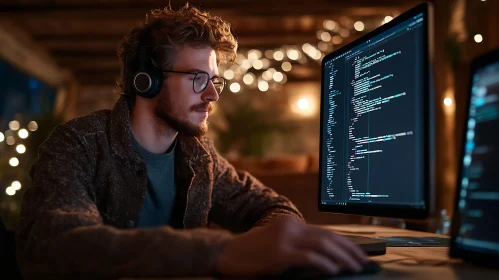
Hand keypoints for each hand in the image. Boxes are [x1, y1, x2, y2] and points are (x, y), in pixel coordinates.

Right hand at [214, 217, 367, 276]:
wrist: (227, 254)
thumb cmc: (252, 252)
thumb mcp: (278, 243)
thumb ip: (298, 245)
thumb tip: (326, 256)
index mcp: (292, 224)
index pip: (325, 231)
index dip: (345, 242)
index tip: (358, 252)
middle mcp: (290, 227)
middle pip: (328, 237)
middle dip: (349, 250)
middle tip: (363, 262)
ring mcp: (284, 240)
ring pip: (322, 246)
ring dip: (342, 258)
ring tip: (354, 267)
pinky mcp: (279, 254)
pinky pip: (308, 257)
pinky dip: (324, 263)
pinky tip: (334, 270)